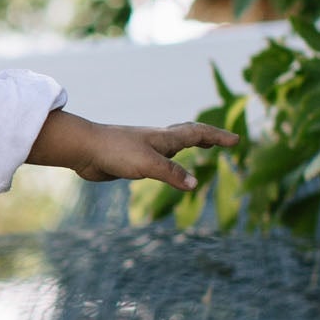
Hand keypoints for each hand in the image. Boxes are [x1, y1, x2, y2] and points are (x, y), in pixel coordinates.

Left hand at [30, 109, 239, 191]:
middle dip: (208, 137)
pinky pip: (159, 159)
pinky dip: (171, 159)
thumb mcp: (148, 165)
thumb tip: (195, 185)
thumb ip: (172, 174)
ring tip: (201, 147)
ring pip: (173, 145)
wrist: (83, 149)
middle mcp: (157, 141)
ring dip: (189, 144)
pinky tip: (166, 165)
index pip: (198, 134)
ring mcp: (144, 149)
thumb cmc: (115, 152)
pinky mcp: (132, 160)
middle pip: (188, 134)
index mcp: (165, 138)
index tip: (237, 140)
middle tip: (222, 141)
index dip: (218, 137)